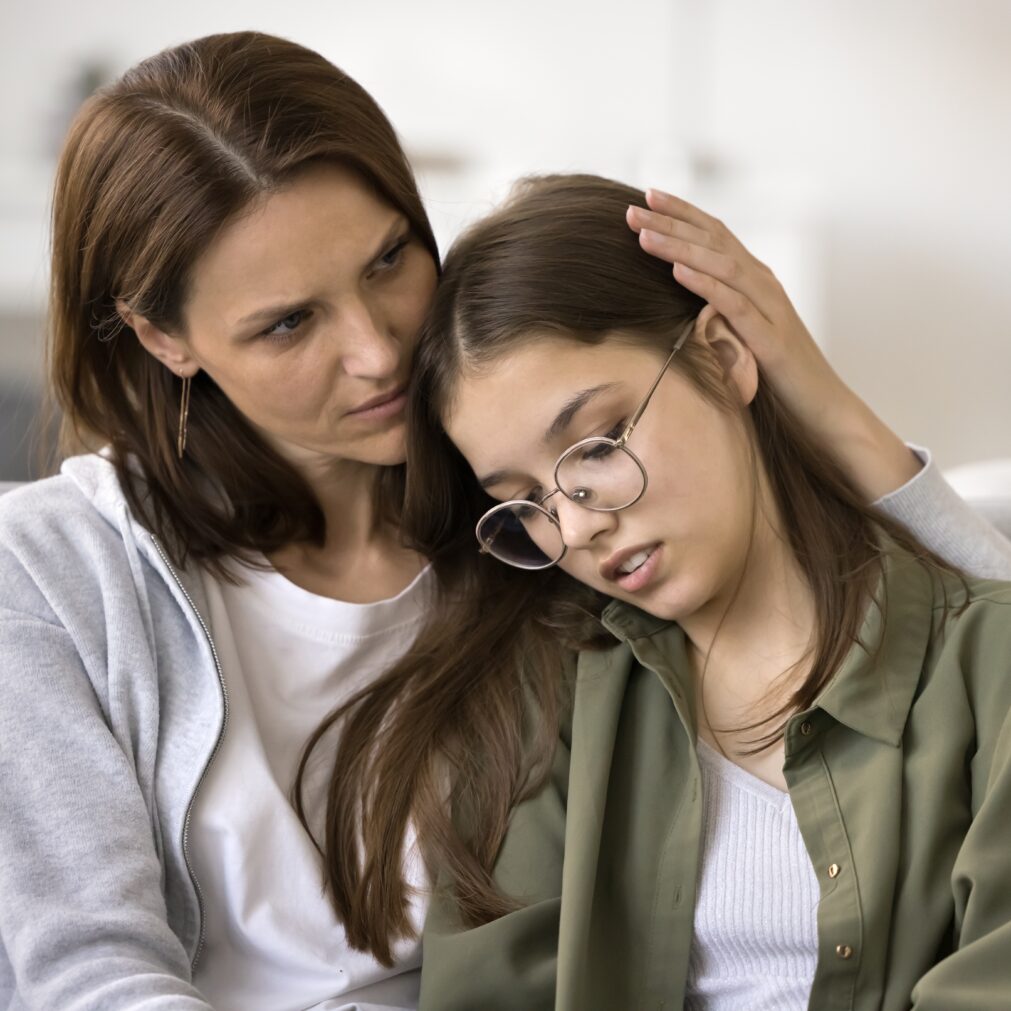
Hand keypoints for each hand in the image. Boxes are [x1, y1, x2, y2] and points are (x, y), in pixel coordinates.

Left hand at [626, 188, 921, 500]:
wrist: (823, 408)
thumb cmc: (779, 375)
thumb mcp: (742, 333)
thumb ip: (719, 309)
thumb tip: (680, 300)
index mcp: (755, 281)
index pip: (715, 234)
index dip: (682, 213)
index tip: (645, 196)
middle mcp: (764, 285)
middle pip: (714, 241)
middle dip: (671, 222)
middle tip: (632, 208)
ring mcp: (770, 309)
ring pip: (722, 266)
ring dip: (681, 247)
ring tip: (644, 234)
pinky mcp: (771, 339)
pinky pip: (734, 305)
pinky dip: (705, 284)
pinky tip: (677, 272)